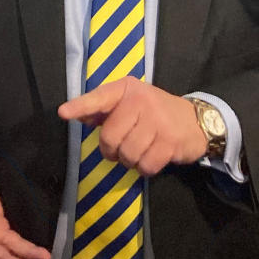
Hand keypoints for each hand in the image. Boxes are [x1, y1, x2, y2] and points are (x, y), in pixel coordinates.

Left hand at [58, 76, 206, 175]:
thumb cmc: (154, 113)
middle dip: (112, 151)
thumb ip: (103, 110)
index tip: (63, 112)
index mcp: (126, 89)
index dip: (81, 106)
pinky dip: (145, 168)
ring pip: (127, 154)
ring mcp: (157, 121)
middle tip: (122, 147)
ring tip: (140, 150)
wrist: (195, 121)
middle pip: (110, 137)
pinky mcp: (170, 141)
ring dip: (130, 161)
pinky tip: (153, 156)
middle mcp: (141, 100)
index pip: (100, 97)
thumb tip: (75, 114)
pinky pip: (145, 166)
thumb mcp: (129, 103)